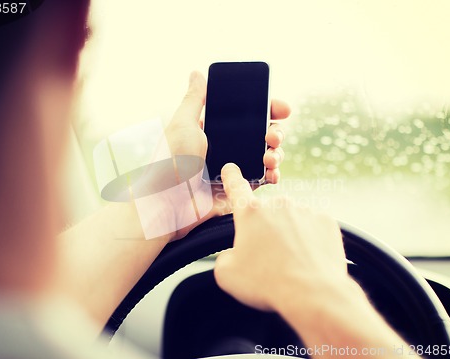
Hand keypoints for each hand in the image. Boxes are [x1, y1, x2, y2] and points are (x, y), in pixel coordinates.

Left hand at [164, 72, 289, 239]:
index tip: (281, 108)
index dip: (266, 109)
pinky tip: (273, 173)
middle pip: (261, 134)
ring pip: (266, 156)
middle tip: (273, 136)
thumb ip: (194, 99)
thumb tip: (197, 73)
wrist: (167, 205)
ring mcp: (233, 169)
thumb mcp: (182, 124)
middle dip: (275, 132)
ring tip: (271, 156)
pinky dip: (273, 175)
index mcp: (212, 130)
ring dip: (276, 153)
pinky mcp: (238, 189)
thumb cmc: (170, 162)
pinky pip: (262, 180)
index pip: (246, 115)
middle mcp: (225, 147)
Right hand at [214, 163, 348, 311]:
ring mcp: (304, 210)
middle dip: (265, 231)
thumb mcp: (227, 274)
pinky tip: (307, 258)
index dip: (231, 177)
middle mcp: (278, 205)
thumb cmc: (267, 283)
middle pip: (266, 214)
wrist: (314, 294)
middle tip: (268, 258)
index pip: (236, 187)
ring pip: (291, 220)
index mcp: (250, 213)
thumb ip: (224, 256)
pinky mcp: (326, 220)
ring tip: (291, 262)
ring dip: (288, 235)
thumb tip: (234, 254)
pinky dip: (309, 239)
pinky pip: (312, 227)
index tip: (231, 168)